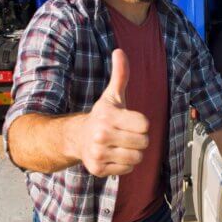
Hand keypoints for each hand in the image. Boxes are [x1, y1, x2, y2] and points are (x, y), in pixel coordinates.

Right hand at [78, 49, 149, 176]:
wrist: (78, 138)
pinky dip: (124, 164)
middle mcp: (102, 135)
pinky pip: (127, 169)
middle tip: (126, 134)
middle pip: (143, 142)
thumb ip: (120, 75)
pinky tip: (114, 155)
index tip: (130, 121)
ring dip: (133, 152)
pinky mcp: (98, 169)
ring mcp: (99, 153)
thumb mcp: (112, 96)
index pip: (144, 124)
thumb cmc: (102, 117)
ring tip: (121, 145)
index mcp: (108, 116)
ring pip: (137, 158)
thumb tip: (119, 51)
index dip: (141, 123)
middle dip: (139, 139)